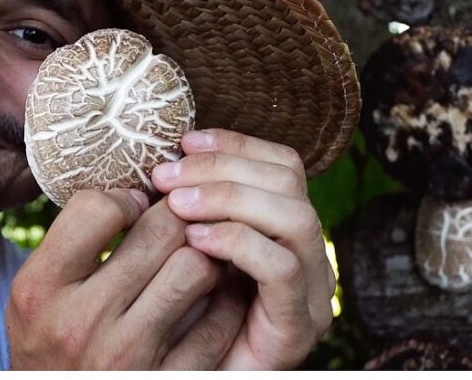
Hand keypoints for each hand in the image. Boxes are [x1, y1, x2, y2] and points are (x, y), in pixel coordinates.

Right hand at [6, 189, 249, 368]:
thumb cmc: (50, 335)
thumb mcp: (35, 287)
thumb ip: (73, 238)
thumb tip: (140, 192)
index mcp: (41, 288)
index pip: (97, 209)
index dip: (124, 198)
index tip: (132, 209)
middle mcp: (81, 321)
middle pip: (160, 231)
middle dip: (174, 218)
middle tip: (177, 224)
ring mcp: (128, 355)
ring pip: (196, 268)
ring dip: (203, 256)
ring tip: (195, 256)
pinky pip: (219, 322)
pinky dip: (224, 301)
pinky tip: (212, 299)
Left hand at [151, 129, 335, 369]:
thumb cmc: (173, 315)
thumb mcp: (177, 249)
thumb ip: (184, 207)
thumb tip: (161, 158)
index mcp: (284, 230)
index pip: (282, 165)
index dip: (235, 144)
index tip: (183, 142)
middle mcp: (308, 257)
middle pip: (289, 183)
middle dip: (223, 168)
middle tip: (165, 177)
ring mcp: (310, 294)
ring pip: (295, 218)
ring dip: (230, 199)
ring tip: (176, 205)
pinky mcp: (297, 329)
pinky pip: (283, 270)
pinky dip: (238, 243)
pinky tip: (195, 240)